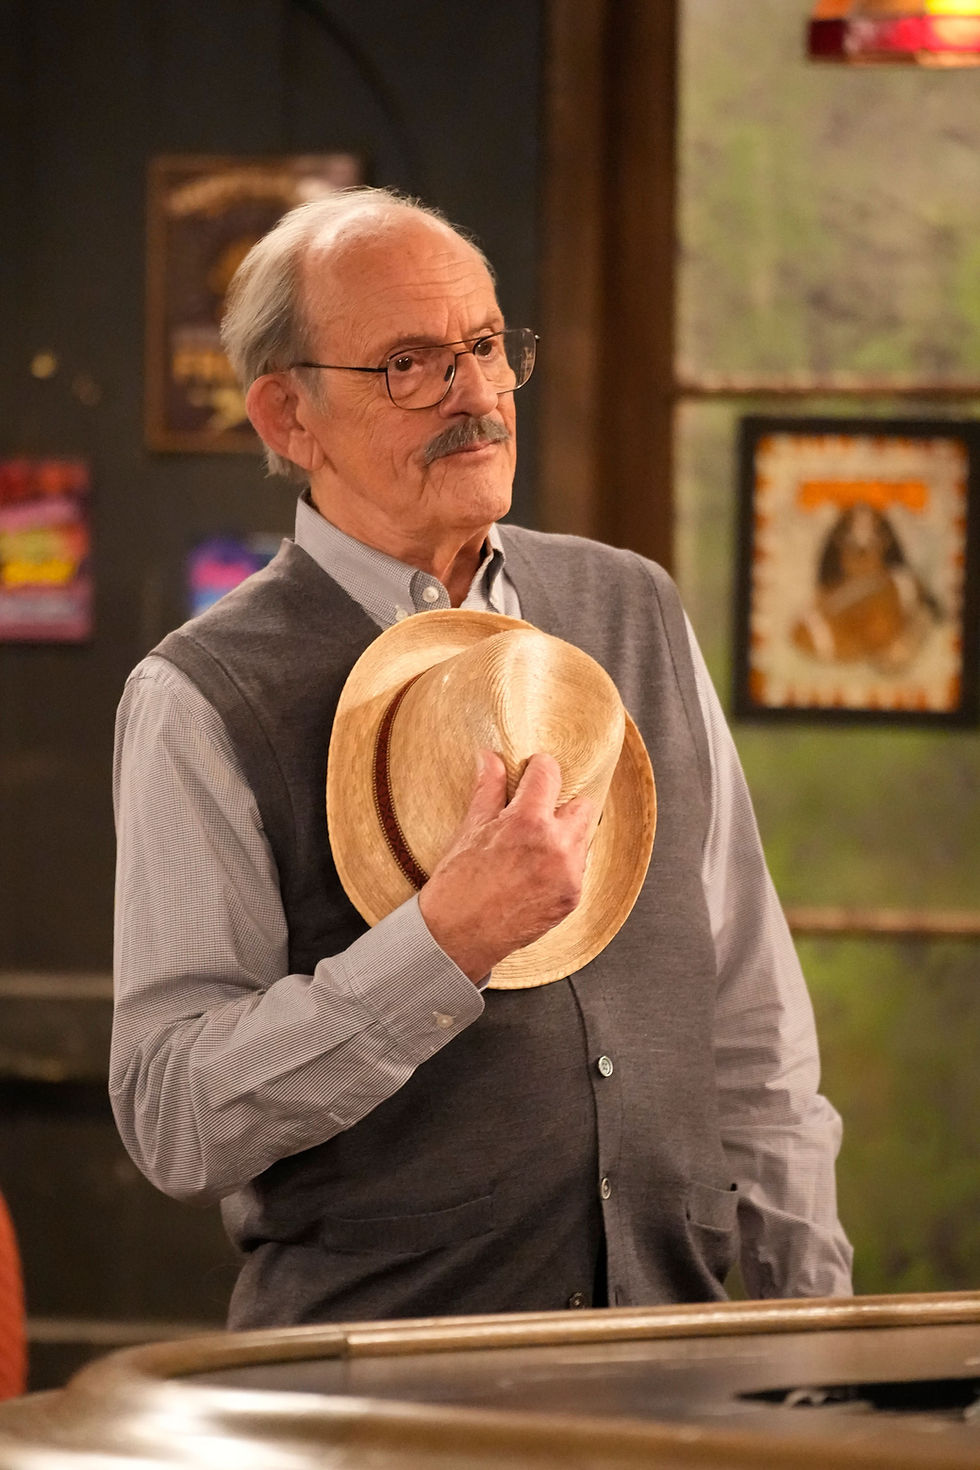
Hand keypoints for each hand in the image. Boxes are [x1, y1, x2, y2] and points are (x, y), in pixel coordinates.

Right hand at [418, 749, 594, 982]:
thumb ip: (488, 790)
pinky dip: (563, 864)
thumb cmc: (457, 885)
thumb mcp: (470, 829)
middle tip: (537, 813)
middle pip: (583, 804)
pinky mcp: (572, 898)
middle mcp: (557, 846)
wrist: (456, 938)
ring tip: (534, 847)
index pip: (550, 773)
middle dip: (562, 804)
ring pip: (584, 837)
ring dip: (565, 834)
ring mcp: (569, 875)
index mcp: (528, 822)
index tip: (532, 771)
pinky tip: (536, 871)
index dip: (538, 767)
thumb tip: (491, 757)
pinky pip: (579, 867)